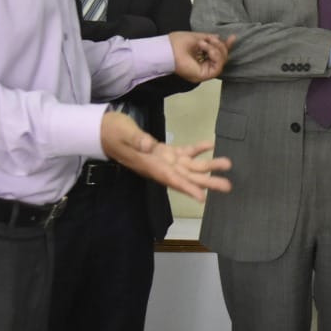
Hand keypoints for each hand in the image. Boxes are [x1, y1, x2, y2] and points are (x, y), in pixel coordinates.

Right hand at [99, 111, 232, 201]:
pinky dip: (196, 149)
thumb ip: (138, 140)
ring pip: (189, 166)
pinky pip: (183, 152)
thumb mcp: (124, 134)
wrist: (103, 131)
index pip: (172, 180)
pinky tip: (210, 145)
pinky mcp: (163, 151)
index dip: (187, 189)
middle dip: (207, 182)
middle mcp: (160, 166)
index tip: (202, 199)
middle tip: (227, 186)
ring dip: (208, 166)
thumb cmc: (112, 132)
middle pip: (187, 177)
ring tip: (227, 164)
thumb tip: (150, 147)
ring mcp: (163, 159)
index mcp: (151, 165)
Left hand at [169, 32, 233, 81]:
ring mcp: (204, 72)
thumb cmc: (178, 43)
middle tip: (210, 39)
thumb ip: (209, 39)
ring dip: (216, 50)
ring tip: (204, 43)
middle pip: (222, 58)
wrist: (168, 49)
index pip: (218, 53)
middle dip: (220, 46)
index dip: (226, 46)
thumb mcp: (198, 37)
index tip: (233, 37)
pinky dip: (215, 57)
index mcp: (201, 58)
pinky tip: (208, 50)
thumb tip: (219, 38)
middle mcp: (203, 66)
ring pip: (221, 63)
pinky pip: (217, 68)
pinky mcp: (204, 76)